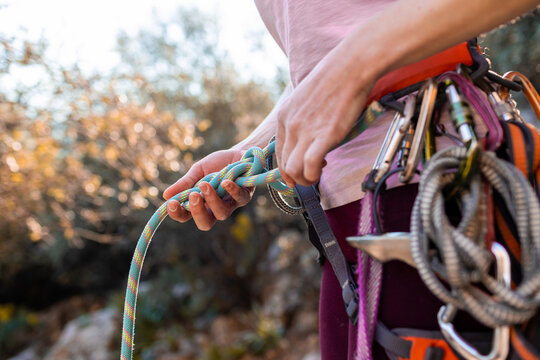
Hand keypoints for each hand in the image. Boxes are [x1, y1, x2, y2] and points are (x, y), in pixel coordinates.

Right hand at [163, 149, 253, 230]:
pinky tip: (225, 182)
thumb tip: (165, 195)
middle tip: (193, 196)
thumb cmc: (218, 164)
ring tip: (205, 184)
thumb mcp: (198, 171)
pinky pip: (240, 198)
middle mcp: (216, 208)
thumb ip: (185, 183)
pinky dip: (232, 190)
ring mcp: (231, 204)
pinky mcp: (245, 195)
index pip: (186, 216)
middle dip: (197, 212)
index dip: (178, 214)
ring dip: (212, 200)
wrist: (240, 154)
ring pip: (222, 213)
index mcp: (201, 204)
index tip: (171, 203)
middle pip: (205, 223)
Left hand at [276, 39, 376, 187]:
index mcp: (284, 116)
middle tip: (312, 173)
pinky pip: (309, 166)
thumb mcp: (306, 99)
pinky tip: (323, 166)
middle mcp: (290, 125)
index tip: (302, 170)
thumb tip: (308, 136)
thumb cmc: (334, 80)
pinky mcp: (324, 136)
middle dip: (297, 177)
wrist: (350, 67)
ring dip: (304, 180)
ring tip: (316, 174)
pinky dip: (314, 175)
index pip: (278, 154)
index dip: (289, 168)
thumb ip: (302, 119)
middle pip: (284, 166)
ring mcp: (305, 131)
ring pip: (293, 171)